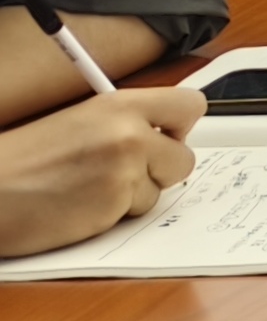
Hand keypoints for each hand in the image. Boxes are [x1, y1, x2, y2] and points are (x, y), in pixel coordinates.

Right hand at [0, 88, 202, 260]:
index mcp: (119, 104)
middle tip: (120, 174)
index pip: (190, 106)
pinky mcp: (111, 206)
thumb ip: (127, 123)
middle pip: (184, 157)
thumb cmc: (23, 160)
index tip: (166, 138)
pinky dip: (112, 216)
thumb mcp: (80, 122)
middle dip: (159, 170)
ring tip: (87, 189)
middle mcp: (128, 134)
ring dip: (132, 195)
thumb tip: (168, 134)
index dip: (180, 127)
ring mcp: (123, 172)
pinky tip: (79, 207)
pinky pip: (135, 214)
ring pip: (160, 190)